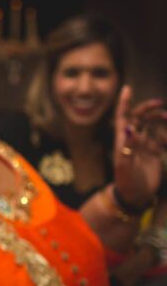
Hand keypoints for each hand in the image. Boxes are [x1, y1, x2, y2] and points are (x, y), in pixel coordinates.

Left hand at [112, 85, 166, 206]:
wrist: (134, 197)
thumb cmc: (126, 182)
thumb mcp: (125, 165)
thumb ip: (128, 146)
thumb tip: (130, 127)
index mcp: (123, 140)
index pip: (123, 117)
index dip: (125, 103)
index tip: (127, 88)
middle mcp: (132, 141)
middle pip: (139, 118)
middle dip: (147, 108)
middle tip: (159, 104)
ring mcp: (143, 147)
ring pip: (151, 126)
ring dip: (159, 119)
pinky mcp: (154, 154)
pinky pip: (162, 139)